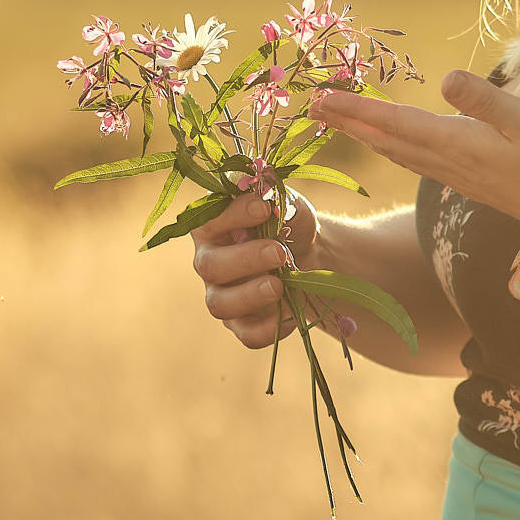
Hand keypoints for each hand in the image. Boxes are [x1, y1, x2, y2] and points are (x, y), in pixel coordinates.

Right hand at [190, 188, 319, 348]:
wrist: (310, 255)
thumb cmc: (287, 223)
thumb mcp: (285, 202)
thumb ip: (274, 194)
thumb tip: (264, 185)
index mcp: (212, 226)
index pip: (209, 220)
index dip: (234, 215)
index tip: (264, 208)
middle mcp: (208, 261)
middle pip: (210, 266)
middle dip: (245, 259)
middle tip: (279, 253)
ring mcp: (221, 294)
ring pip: (219, 304)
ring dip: (250, 296)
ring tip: (280, 286)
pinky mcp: (240, 323)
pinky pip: (245, 334)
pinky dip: (268, 327)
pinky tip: (290, 313)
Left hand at [307, 70, 519, 248]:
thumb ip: (486, 102)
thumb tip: (444, 80)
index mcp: (457, 144)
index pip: (394, 122)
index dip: (355, 109)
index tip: (320, 97)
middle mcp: (447, 162)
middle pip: (385, 139)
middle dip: (347, 121)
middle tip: (311, 103)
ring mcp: (455, 175)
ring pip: (396, 151)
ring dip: (364, 134)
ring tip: (337, 119)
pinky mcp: (466, 180)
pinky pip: (414, 160)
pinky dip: (389, 146)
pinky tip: (387, 143)